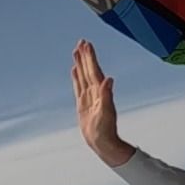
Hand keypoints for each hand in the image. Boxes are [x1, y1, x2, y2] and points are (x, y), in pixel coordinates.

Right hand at [71, 40, 131, 165]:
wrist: (101, 142)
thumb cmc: (105, 129)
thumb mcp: (106, 112)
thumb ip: (107, 95)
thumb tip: (109, 79)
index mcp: (100, 92)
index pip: (94, 70)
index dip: (90, 57)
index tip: (86, 45)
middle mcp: (95, 92)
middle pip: (89, 70)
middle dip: (85, 56)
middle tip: (82, 41)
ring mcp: (89, 97)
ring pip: (83, 76)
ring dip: (81, 63)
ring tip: (77, 51)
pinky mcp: (83, 103)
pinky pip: (79, 86)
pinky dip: (77, 77)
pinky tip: (75, 70)